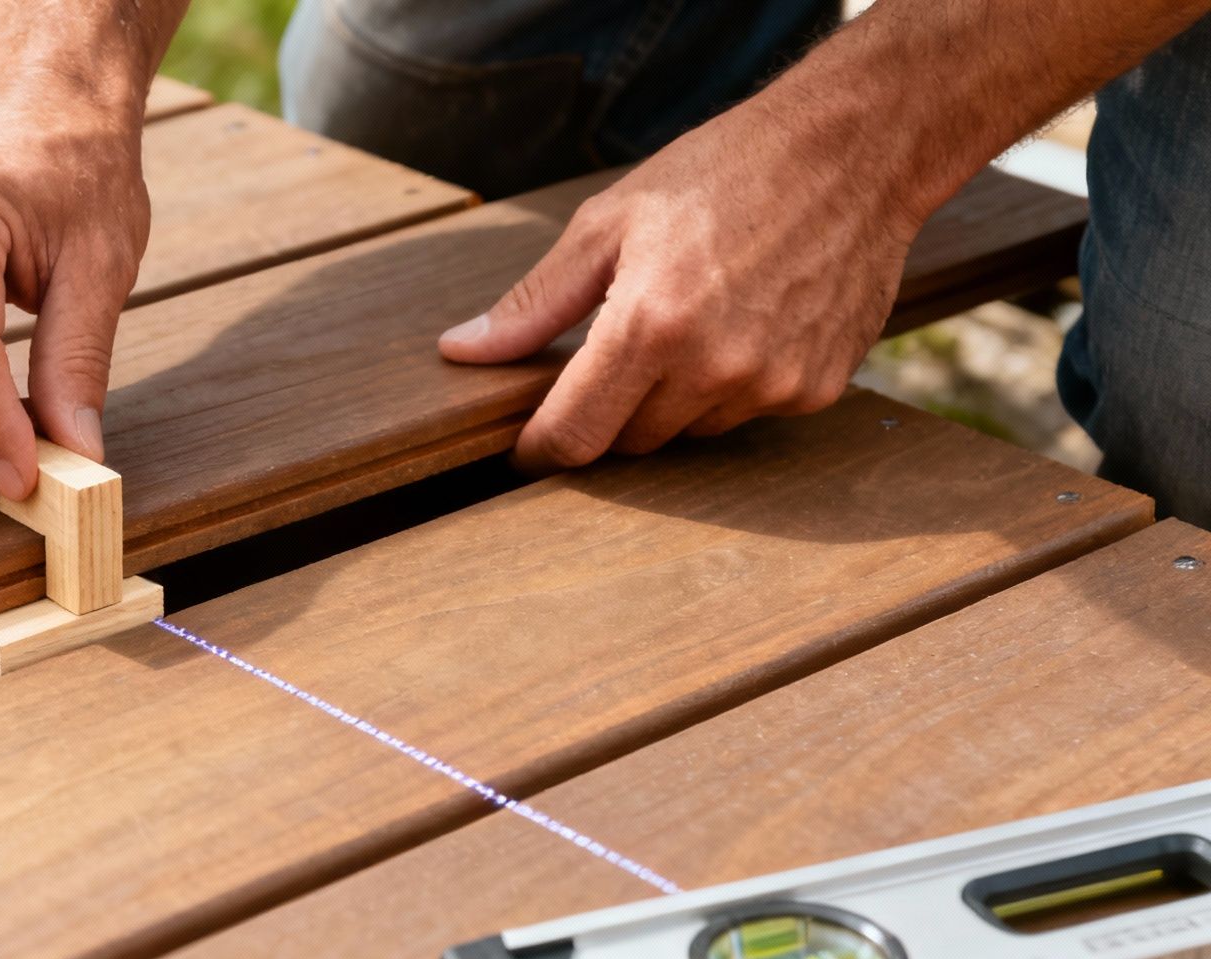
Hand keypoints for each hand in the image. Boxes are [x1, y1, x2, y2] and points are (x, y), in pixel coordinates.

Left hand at [439, 99, 921, 471]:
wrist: (854, 150)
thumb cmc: (722, 173)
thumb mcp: (609, 223)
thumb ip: (534, 302)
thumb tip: (462, 349)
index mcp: (649, 324)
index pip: (575, 435)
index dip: (539, 451)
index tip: (524, 449)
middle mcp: (713, 367)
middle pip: (629, 441)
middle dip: (610, 407)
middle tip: (620, 345)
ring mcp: (771, 384)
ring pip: (688, 433)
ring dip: (672, 399)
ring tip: (691, 320)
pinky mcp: (816, 389)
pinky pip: (747, 416)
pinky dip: (732, 387)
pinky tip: (745, 322)